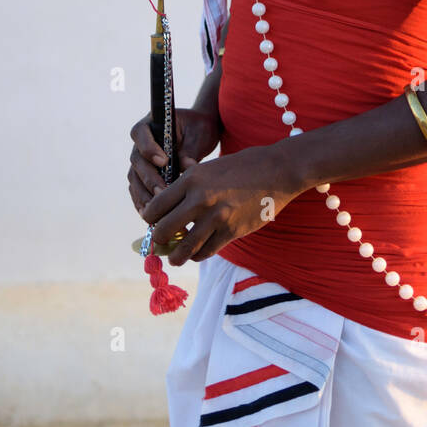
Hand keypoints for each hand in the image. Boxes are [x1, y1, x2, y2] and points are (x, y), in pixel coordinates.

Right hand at [128, 106, 219, 215]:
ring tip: (155, 210)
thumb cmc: (198, 129)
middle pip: (137, 161)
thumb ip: (190, 150)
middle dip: (148, 178)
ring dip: (144, 195)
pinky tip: (150, 216)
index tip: (164, 161)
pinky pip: (138, 190)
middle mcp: (140, 143)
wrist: (198, 134)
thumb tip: (188, 167)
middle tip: (161, 192)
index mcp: (150, 124)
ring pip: (135, 179)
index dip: (149, 148)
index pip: (141, 134)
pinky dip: (143, 202)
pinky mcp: (143, 176)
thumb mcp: (198, 135)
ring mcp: (140, 161)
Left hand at [140, 143, 300, 266]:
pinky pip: (206, 251)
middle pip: (164, 229)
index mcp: (191, 179)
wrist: (276, 171)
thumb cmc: (240, 168)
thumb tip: (166, 210)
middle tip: (160, 242)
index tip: (152, 223)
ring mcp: (217, 217)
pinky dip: (197, 255)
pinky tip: (196, 253)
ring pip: (184, 248)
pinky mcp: (232, 231)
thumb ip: (187, 188)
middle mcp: (200, 198)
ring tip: (175, 258)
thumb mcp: (208, 169)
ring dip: (176, 256)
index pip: (155, 207)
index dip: (150, 219)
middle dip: (158, 239)